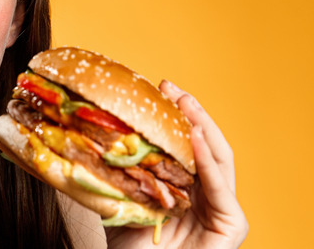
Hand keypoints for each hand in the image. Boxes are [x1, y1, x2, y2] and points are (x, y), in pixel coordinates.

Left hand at [105, 80, 247, 248]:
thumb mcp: (117, 203)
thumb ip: (112, 175)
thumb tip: (80, 137)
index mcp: (184, 188)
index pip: (183, 144)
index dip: (175, 115)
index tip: (158, 87)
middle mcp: (206, 195)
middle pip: (203, 145)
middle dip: (190, 112)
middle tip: (171, 86)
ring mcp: (222, 210)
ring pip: (217, 158)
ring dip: (201, 127)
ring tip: (184, 103)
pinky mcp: (233, 226)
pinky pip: (221, 187)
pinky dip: (207, 160)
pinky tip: (194, 136)